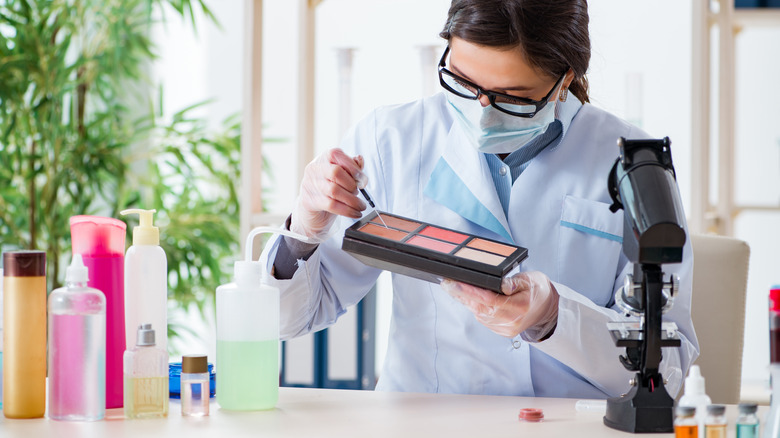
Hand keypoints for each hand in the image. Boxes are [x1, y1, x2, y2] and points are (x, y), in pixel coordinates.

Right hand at [290, 148, 367, 240]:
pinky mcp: (309, 201)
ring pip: (334, 190)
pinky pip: (331, 205)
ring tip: (360, 205)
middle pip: (336, 172)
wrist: (312, 209)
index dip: (352, 167)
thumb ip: (352, 167)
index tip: (363, 179)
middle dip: (352, 184)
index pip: (336, 155)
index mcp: (323, 158)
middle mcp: (314, 169)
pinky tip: (355, 213)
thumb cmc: (330, 189)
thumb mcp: (342, 176)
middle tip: (358, 192)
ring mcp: (310, 185)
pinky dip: (347, 210)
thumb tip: (360, 160)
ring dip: (352, 200)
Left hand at [441, 271, 558, 338]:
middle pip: (481, 309)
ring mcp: (507, 329)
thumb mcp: (530, 279)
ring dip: (465, 302)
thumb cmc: (537, 290)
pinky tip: (467, 298)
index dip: (470, 292)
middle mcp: (513, 321)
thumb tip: (501, 284)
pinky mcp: (502, 332)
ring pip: (479, 315)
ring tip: (454, 288)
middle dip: (461, 296)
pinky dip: (474, 308)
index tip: (454, 283)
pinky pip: (483, 319)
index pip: (490, 300)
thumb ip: (514, 282)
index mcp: (520, 307)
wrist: (546, 308)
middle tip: (447, 284)